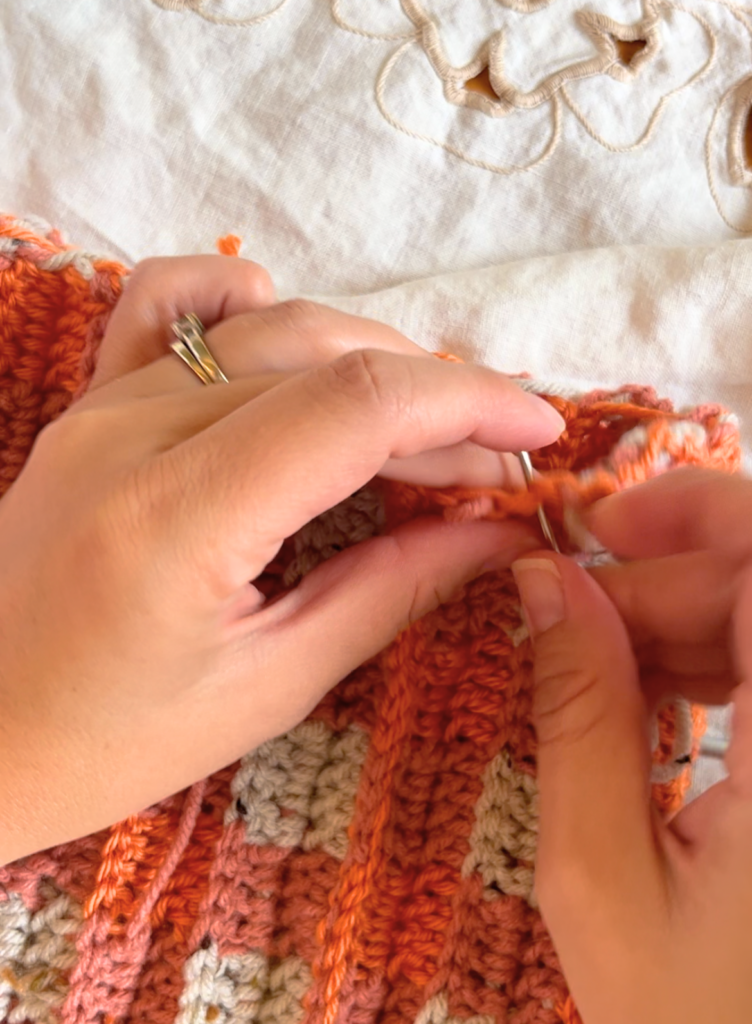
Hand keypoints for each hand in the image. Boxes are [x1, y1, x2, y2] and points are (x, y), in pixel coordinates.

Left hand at [0, 255, 563, 865]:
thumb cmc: (110, 741)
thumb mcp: (269, 685)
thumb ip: (391, 589)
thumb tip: (497, 535)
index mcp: (177, 519)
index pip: (354, 406)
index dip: (468, 401)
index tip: (539, 430)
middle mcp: (131, 435)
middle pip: (325, 358)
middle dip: (434, 398)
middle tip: (492, 464)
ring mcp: (100, 406)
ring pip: (266, 325)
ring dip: (367, 358)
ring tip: (421, 425)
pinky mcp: (86, 405)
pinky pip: (165, 305)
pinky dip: (248, 304)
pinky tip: (292, 340)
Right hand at [512, 467, 751, 1023]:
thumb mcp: (602, 877)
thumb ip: (577, 715)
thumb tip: (542, 582)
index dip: (696, 511)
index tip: (598, 527)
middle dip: (668, 584)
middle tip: (571, 623)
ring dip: (688, 623)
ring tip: (603, 674)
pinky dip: (721, 663)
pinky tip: (659, 703)